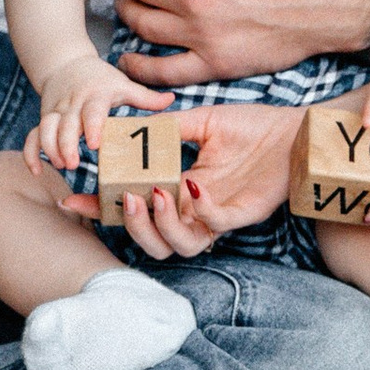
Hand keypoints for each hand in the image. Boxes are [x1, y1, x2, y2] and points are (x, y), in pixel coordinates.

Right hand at [24, 59, 159, 179]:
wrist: (66, 63)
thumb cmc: (101, 79)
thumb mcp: (123, 84)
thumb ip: (146, 97)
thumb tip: (172, 99)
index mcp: (95, 96)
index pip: (93, 110)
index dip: (92, 126)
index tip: (95, 143)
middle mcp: (73, 104)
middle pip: (65, 124)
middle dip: (66, 144)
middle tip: (73, 164)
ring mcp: (56, 112)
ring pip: (46, 129)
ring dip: (50, 148)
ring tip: (60, 165)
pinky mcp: (45, 119)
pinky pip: (32, 136)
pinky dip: (31, 153)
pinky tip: (36, 170)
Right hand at [97, 102, 299, 261]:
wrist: (295, 129)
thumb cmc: (252, 127)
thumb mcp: (200, 122)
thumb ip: (165, 129)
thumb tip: (125, 128)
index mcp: (180, 191)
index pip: (135, 209)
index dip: (104, 211)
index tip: (73, 201)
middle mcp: (196, 210)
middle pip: (155, 242)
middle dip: (134, 226)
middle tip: (128, 198)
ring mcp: (220, 216)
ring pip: (182, 247)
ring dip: (162, 226)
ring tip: (156, 194)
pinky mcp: (244, 213)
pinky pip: (217, 226)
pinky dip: (201, 211)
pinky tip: (194, 186)